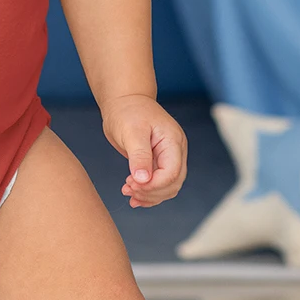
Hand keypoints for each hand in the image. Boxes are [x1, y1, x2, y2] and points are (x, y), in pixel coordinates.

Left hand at [101, 93, 186, 207]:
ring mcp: (169, 157)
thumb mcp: (131, 131)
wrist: (124, 101)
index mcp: (173, 141)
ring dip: (149, 195)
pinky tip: (134, 197)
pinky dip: (148, 192)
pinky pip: (159, 183)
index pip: (171, 173)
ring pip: (167, 187)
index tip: (132, 185)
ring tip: (127, 193)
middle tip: (128, 190)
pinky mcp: (159, 162)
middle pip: (172, 183)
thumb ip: (139, 155)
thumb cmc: (127, 111)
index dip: (153, 185)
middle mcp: (175, 151)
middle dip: (151, 192)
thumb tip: (143, 180)